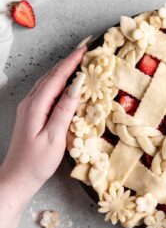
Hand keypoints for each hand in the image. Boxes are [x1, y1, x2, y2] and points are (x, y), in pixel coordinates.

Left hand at [0, 47, 85, 200]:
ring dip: (64, 70)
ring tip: (80, 62)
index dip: (72, 62)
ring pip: (49, 82)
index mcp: (36, 105)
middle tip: (86, 51)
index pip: (57, 77)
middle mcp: (30, 102)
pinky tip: (68, 84)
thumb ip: (64, 110)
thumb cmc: (37, 162)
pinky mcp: (32, 114)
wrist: (18, 178)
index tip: (86, 49)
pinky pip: (47, 91)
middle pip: (51, 76)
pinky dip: (59, 83)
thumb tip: (77, 86)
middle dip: (69, 61)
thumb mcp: (54, 137)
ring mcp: (29, 107)